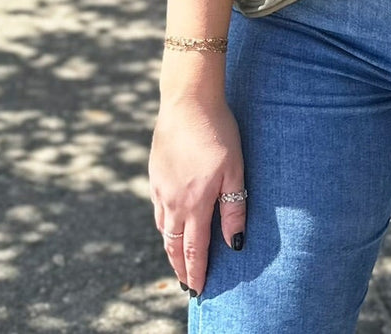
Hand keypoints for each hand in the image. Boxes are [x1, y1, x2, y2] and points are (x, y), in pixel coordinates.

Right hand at [149, 94, 247, 294]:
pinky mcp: (154, 173)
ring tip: (177, 259)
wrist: (188, 101)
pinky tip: (168, 223)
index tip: (199, 290)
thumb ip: (235, 208)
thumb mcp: (235, 170)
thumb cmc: (217, 132)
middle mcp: (172, 201)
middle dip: (180, 268)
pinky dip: (163, 224)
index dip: (197, 272)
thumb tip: (235, 243)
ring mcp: (160, 187)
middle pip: (173, 245)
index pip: (194, 249)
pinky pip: (157, 208)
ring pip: (163, 228)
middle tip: (186, 284)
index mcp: (194, 203)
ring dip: (170, 247)